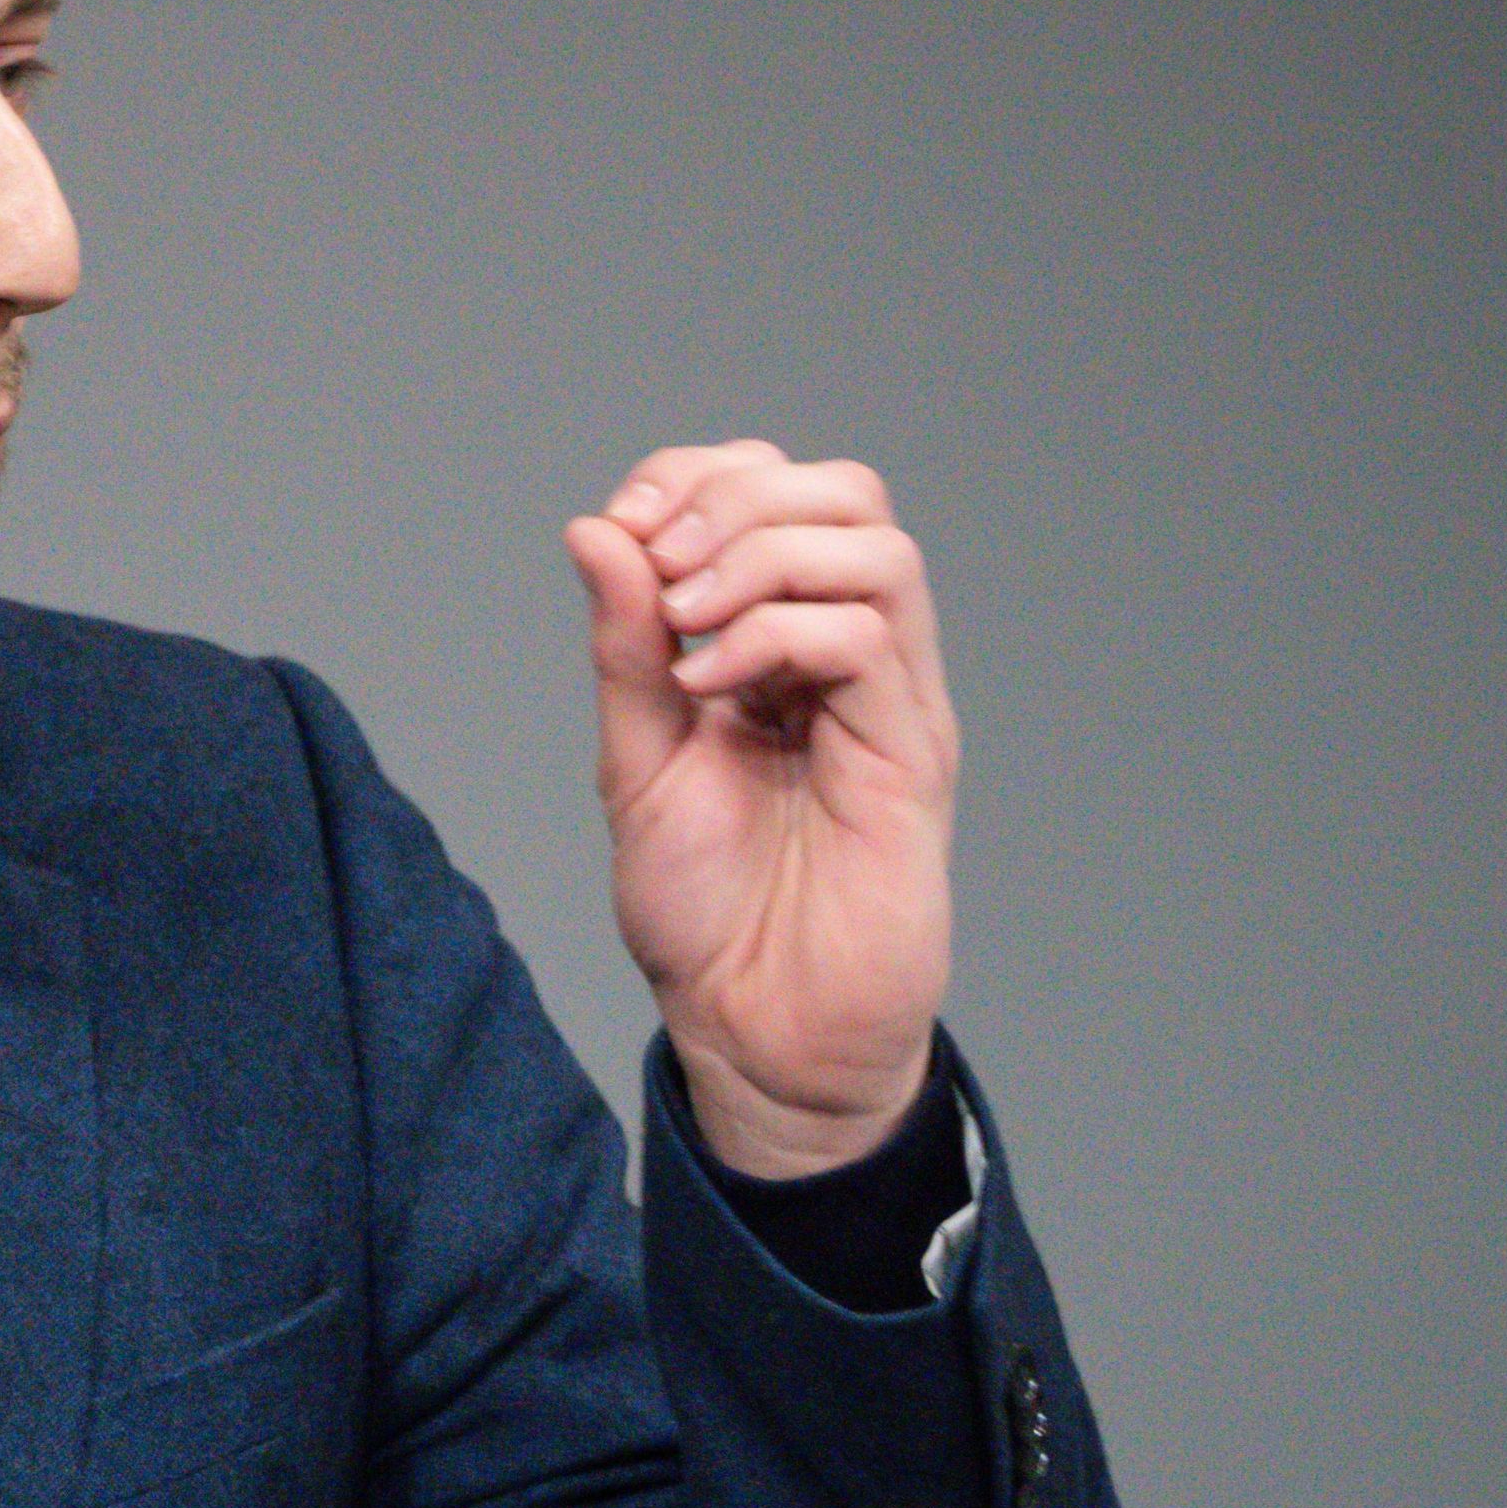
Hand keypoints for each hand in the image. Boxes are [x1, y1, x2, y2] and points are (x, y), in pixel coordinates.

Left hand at [563, 441, 955, 1180]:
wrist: (753, 1030)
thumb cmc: (707, 911)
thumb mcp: (635, 759)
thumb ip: (623, 648)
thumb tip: (594, 530)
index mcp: (780, 643)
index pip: (771, 490)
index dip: (693, 478)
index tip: (623, 528)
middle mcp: (848, 657)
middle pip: (843, 491)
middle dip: (734, 498)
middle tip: (660, 570)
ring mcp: (888, 701)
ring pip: (873, 546)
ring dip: (760, 554)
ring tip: (687, 624)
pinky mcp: (911, 754)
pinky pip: (870, 638)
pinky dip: (777, 633)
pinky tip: (711, 687)